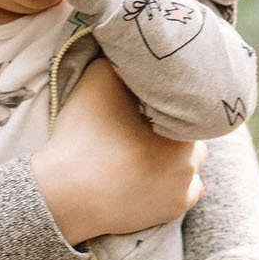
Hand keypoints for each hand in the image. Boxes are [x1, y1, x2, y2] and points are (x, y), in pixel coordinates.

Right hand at [33, 61, 204, 245]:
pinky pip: (186, 189)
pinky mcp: (174, 210)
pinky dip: (173, 181)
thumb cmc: (83, 135)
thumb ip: (123, 60)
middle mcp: (193, 159)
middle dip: (172, 125)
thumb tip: (135, 49)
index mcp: (183, 125)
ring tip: (143, 149)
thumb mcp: (99, 78)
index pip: (187, 101)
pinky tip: (149, 173)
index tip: (144, 100)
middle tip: (142, 123)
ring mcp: (185, 188)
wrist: (65, 194)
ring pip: (190, 161)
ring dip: (175, 154)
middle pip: (190, 131)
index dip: (166, 98)